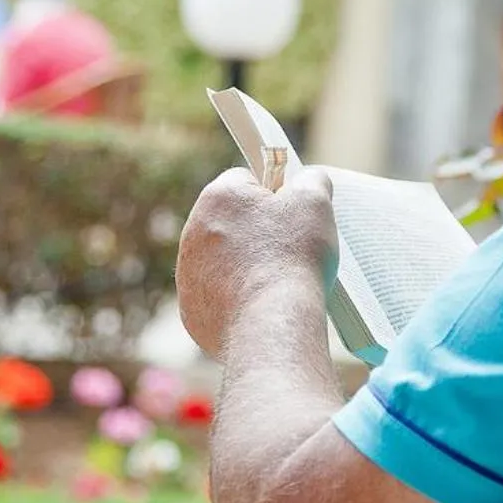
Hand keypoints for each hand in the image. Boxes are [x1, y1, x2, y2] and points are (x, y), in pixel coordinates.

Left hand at [177, 167, 336, 357]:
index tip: (290, 213)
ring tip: (277, 282)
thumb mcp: (315, 202)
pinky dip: (237, 300)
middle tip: (288, 250)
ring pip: (222, 262)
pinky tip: (261, 306)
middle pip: (231, 223)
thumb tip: (309, 178)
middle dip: (258, 233)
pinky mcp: (191, 311)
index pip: (245, 181)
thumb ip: (311, 180)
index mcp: (217, 197)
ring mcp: (187, 275)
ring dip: (246, 267)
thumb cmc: (292, 258)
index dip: (272, 195)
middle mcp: (192, 232)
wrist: (271, 324)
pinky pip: (217, 297)